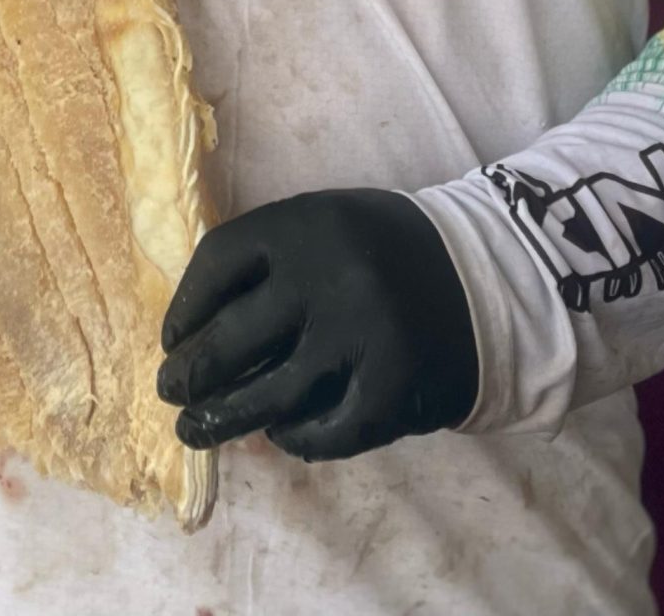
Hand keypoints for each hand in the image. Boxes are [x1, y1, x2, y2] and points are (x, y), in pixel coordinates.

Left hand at [157, 188, 479, 462]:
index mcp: (306, 223)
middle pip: (231, 339)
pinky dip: (294, 440)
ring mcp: (362, 336)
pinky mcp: (394, 388)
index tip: (172, 339)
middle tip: (172, 393)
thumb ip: (271, 264)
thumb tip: (193, 332)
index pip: (217, 262)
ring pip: (268, 396)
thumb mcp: (329, 227)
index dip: (184, 308)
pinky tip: (280, 435)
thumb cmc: (386, 255)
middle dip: (189, 375)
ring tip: (197, 430)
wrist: (491, 278)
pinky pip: (325, 432)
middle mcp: (329, 276)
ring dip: (222, 420)